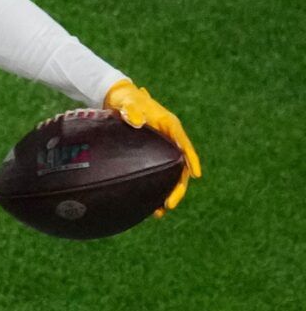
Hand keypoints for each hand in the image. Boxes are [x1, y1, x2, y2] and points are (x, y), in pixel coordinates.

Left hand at [104, 79, 200, 214]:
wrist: (116, 97)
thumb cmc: (124, 99)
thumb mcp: (128, 102)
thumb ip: (133, 110)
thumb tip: (138, 122)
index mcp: (169, 125)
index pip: (183, 145)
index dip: (191, 160)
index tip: (195, 175)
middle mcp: (169, 138)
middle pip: (179, 166)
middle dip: (178, 187)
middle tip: (169, 205)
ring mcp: (161, 147)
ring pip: (170, 174)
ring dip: (168, 192)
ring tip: (160, 212)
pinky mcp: (150, 154)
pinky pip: (158, 173)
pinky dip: (155, 188)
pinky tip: (149, 205)